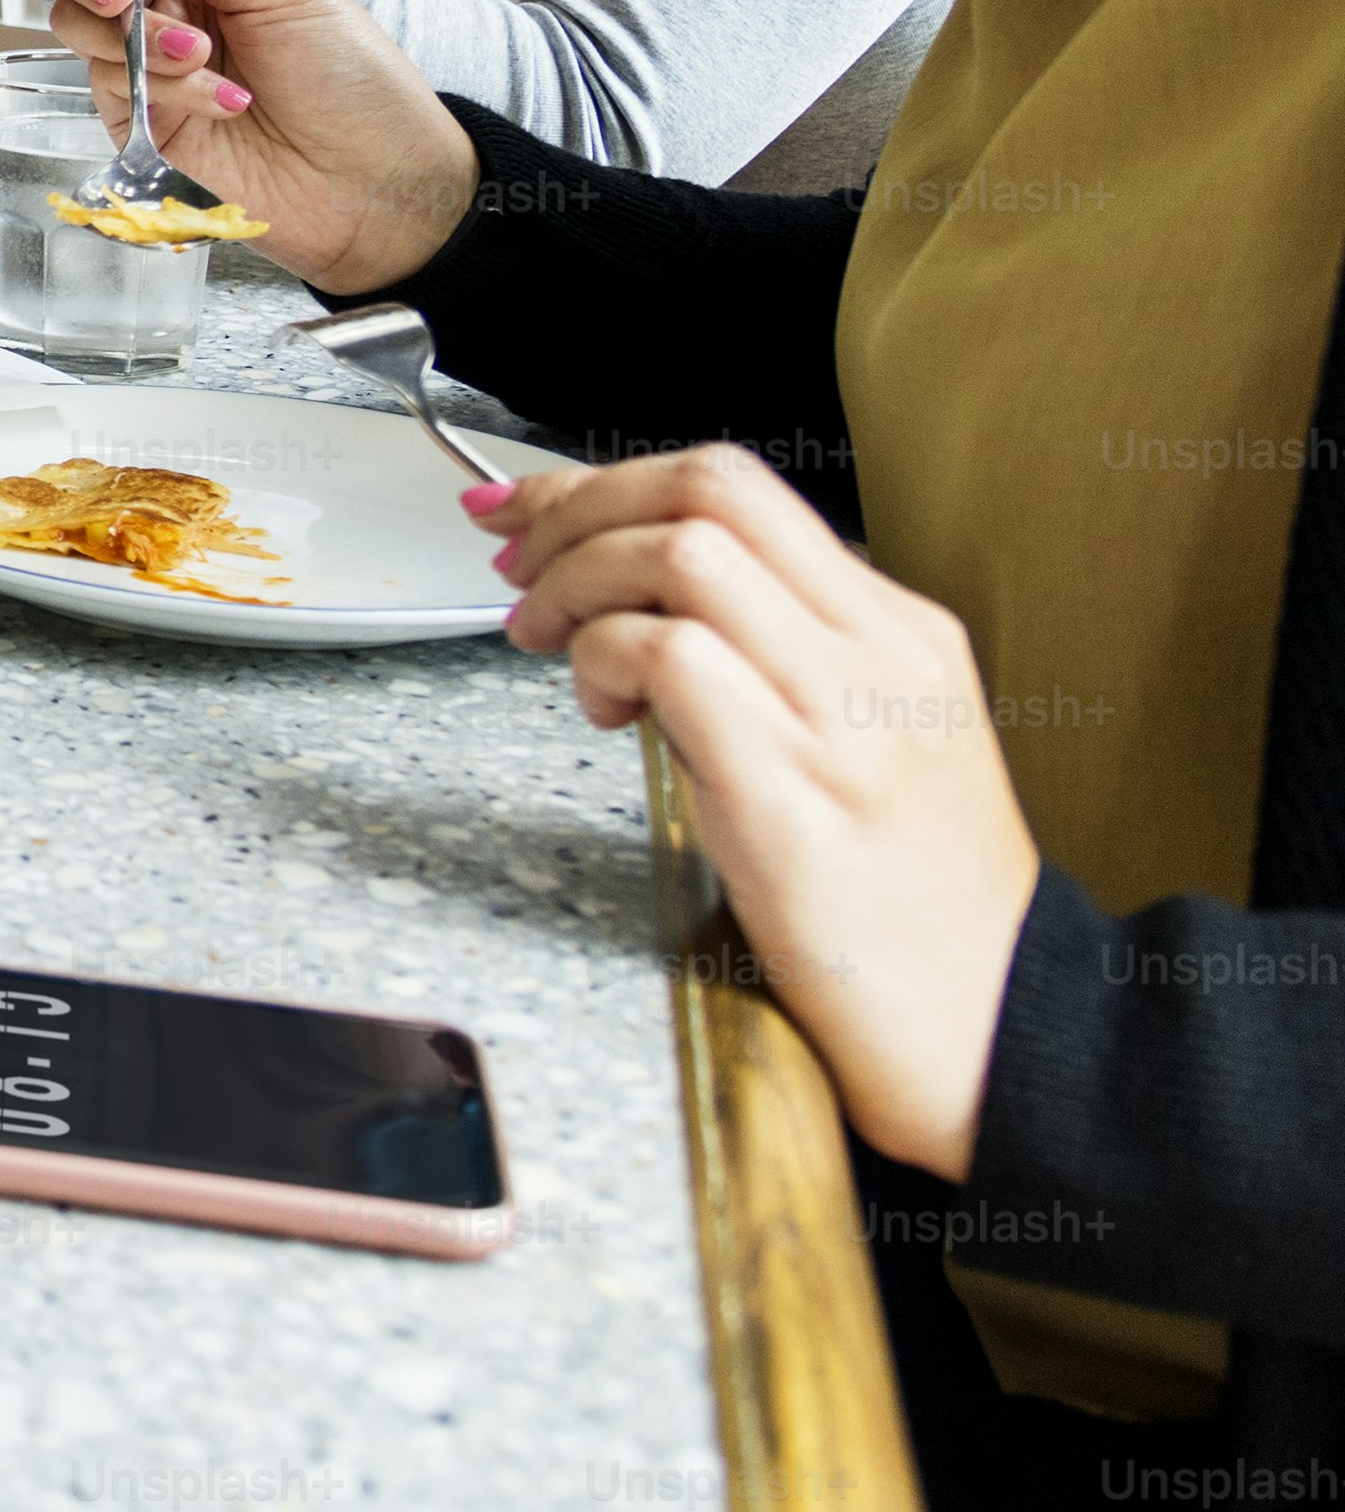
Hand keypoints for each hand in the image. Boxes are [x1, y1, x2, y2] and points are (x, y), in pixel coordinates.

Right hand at [35, 0, 476, 288]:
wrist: (375, 184)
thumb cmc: (351, 81)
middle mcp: (166, 13)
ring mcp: (146, 71)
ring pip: (79, 29)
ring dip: (136, 37)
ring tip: (202, 55)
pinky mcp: (140, 129)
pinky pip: (112, 89)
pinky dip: (166, 89)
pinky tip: (225, 102)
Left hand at [479, 445, 1039, 1175]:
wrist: (993, 1028)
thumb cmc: (909, 906)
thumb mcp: (864, 747)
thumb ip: (774, 664)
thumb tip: (633, 606)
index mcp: (903, 632)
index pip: (738, 489)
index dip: (608, 483)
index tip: (528, 512)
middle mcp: (882, 654)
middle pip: (707, 492)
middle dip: (579, 508)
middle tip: (519, 569)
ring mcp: (846, 719)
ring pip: (685, 555)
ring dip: (581, 582)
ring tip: (554, 648)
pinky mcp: (796, 794)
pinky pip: (674, 659)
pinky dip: (605, 661)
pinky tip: (602, 712)